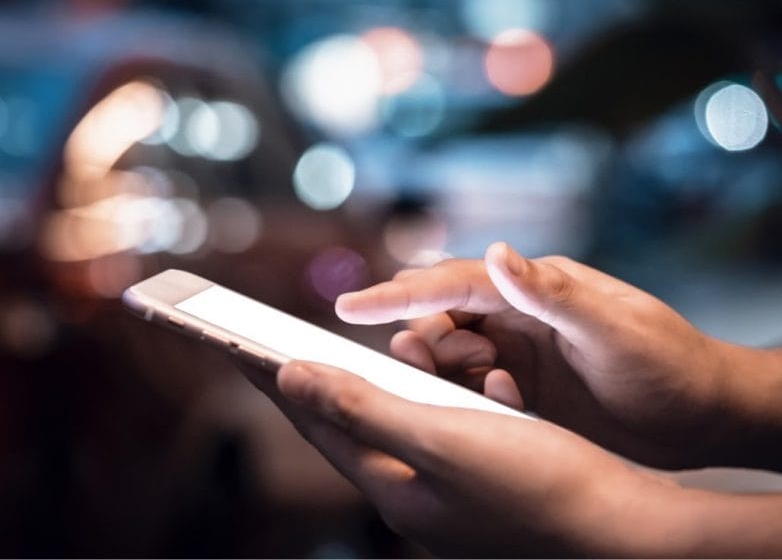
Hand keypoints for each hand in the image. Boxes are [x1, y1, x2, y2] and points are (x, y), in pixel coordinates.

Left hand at [242, 360, 781, 557]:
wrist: (628, 522)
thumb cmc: (540, 481)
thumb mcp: (441, 437)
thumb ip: (362, 407)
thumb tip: (289, 375)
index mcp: (394, 489)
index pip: (317, 425)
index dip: (276, 380)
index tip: (236, 342)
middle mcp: (412, 495)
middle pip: (343, 428)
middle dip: (306, 383)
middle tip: (264, 344)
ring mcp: (445, 492)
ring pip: (383, 427)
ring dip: (355, 387)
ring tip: (322, 353)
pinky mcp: (476, 479)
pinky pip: (425, 430)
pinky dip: (409, 397)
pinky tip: (411, 376)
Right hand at [336, 242, 757, 468]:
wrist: (702, 415)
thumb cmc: (668, 363)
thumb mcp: (613, 328)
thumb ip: (551, 293)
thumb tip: (498, 251)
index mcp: (535, 288)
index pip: (453, 283)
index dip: (398, 294)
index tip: (350, 305)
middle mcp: (518, 316)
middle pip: (440, 319)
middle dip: (423, 338)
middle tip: (431, 363)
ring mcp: (518, 352)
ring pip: (450, 356)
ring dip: (448, 371)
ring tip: (491, 385)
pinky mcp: (522, 389)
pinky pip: (471, 390)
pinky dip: (472, 398)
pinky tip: (509, 404)